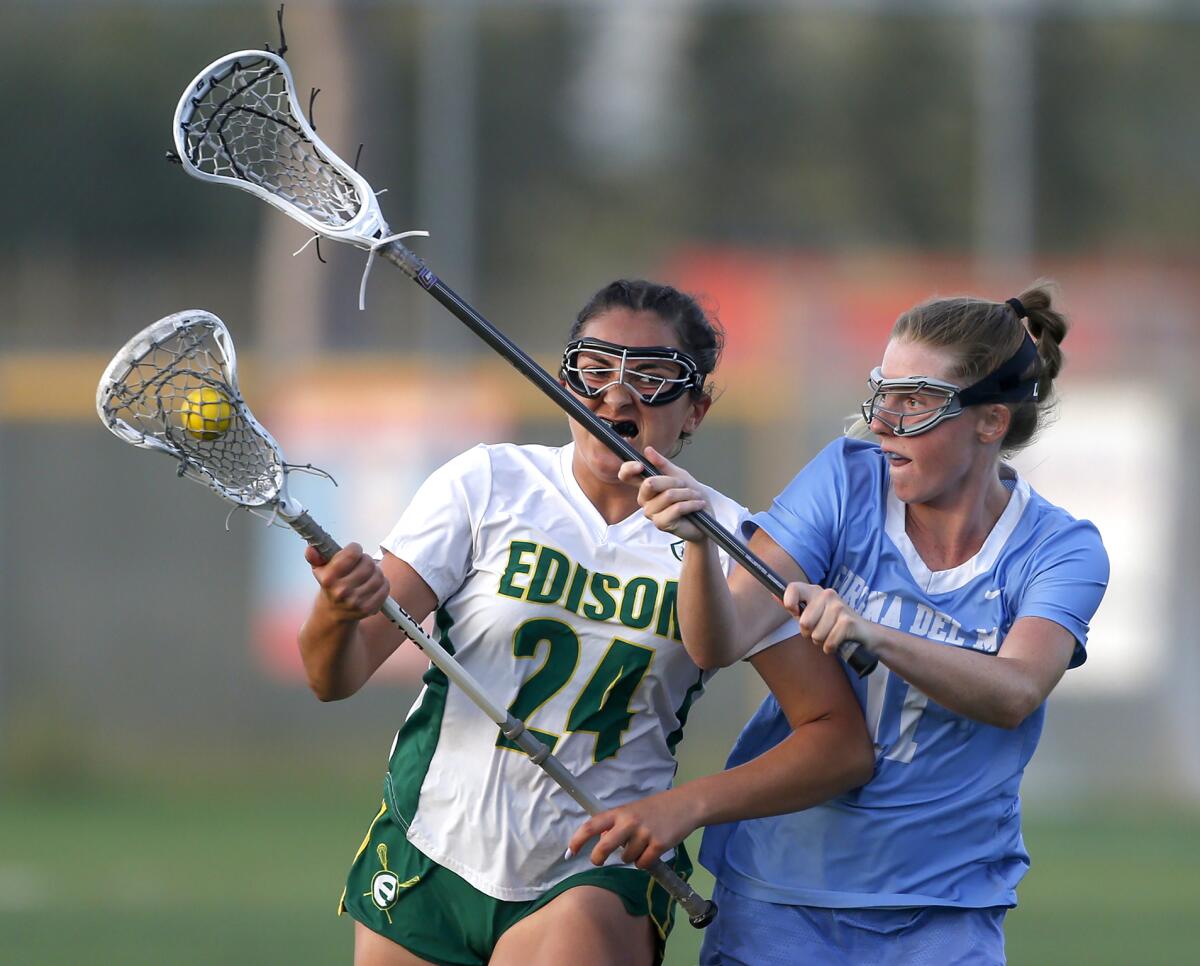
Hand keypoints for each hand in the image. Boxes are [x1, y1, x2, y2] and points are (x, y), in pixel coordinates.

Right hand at [305, 542, 390, 621]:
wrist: (333, 612)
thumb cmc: (330, 585)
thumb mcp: (320, 569)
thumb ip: (315, 556)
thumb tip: (311, 548)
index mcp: (328, 579)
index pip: (352, 554)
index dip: (355, 549)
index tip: (353, 551)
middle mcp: (341, 591)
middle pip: (368, 563)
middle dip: (366, 560)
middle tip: (361, 563)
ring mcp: (355, 602)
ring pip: (378, 575)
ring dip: (375, 571)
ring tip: (367, 574)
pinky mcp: (368, 608)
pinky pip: (384, 587)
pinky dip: (382, 582)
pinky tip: (373, 583)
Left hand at [566, 788, 699, 869]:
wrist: (685, 805)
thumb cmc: (655, 809)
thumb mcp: (632, 811)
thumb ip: (617, 825)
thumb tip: (601, 844)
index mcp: (619, 812)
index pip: (592, 825)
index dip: (577, 839)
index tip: (569, 852)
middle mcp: (629, 821)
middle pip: (604, 847)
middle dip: (598, 858)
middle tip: (598, 861)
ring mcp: (644, 833)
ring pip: (627, 859)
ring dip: (632, 857)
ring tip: (643, 844)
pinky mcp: (659, 844)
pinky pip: (643, 864)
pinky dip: (646, 862)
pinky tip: (653, 850)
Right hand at [616, 447, 710, 542]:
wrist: (704, 515)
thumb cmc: (691, 496)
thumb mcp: (679, 475)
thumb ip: (663, 464)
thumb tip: (647, 450)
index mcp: (646, 486)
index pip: (626, 475)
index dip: (628, 469)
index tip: (641, 465)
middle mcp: (644, 499)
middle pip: (650, 483)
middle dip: (674, 481)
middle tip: (685, 486)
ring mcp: (651, 512)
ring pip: (668, 495)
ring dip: (687, 494)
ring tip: (695, 496)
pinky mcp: (660, 524)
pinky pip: (676, 508)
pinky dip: (691, 504)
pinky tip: (697, 504)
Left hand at [784, 582, 870, 656]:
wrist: (865, 633)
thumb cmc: (833, 623)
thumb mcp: (813, 612)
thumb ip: (795, 605)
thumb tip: (773, 594)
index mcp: (815, 591)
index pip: (793, 588)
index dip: (789, 603)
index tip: (795, 613)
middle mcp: (827, 595)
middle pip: (804, 622)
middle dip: (809, 633)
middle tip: (820, 630)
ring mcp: (839, 607)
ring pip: (816, 635)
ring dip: (821, 641)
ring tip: (830, 635)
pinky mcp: (848, 622)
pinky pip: (828, 643)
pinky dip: (830, 647)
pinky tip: (837, 642)